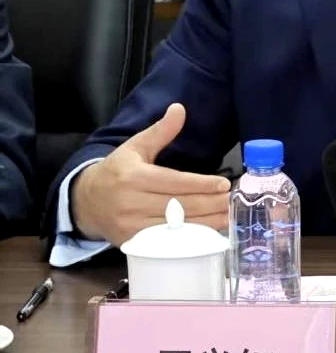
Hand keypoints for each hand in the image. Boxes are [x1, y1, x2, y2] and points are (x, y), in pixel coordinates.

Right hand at [70, 103, 230, 245]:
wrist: (86, 202)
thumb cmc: (117, 171)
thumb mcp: (135, 146)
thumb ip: (161, 130)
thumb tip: (180, 108)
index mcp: (134, 177)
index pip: (174, 182)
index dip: (201, 184)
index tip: (224, 184)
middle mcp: (131, 203)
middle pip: (178, 206)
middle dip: (210, 204)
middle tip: (233, 201)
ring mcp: (131, 227)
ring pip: (175, 227)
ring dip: (205, 223)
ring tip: (228, 216)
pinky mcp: (132, 244)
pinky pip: (166, 243)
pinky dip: (189, 239)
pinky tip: (207, 232)